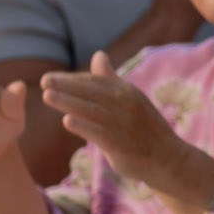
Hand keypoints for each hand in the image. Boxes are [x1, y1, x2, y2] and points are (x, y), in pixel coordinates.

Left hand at [40, 52, 189, 186]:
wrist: (168, 158)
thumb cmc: (145, 129)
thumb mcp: (132, 99)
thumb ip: (111, 79)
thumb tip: (98, 55)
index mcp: (127, 91)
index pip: (95, 81)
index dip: (72, 79)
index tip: (51, 78)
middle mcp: (126, 104)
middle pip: (91, 92)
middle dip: (66, 85)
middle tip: (45, 80)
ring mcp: (123, 124)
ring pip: (91, 110)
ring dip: (68, 102)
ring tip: (46, 96)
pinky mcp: (120, 144)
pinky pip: (99, 133)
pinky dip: (83, 126)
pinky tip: (67, 121)